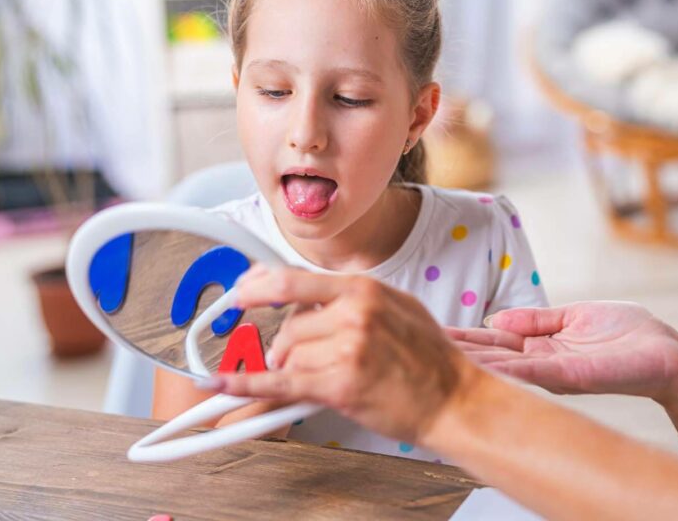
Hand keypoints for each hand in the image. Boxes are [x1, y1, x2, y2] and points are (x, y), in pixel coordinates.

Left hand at [208, 266, 481, 443]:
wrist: (455, 399)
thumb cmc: (431, 358)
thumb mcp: (397, 307)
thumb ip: (353, 297)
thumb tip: (310, 296)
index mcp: (365, 289)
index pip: (293, 279)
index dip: (258, 285)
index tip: (241, 291)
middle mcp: (354, 313)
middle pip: (288, 325)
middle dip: (285, 344)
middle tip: (292, 356)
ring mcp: (347, 348)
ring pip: (289, 355)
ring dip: (293, 369)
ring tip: (321, 377)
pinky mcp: (341, 384)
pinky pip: (281, 383)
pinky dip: (247, 385)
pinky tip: (222, 384)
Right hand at [447, 302, 677, 402]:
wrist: (665, 353)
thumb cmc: (626, 334)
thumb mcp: (572, 318)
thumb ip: (535, 319)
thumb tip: (494, 317)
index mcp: (540, 349)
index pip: (493, 342)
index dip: (463, 336)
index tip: (430, 329)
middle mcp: (541, 365)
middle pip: (491, 356)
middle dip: (457, 349)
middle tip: (418, 342)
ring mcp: (555, 373)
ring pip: (505, 368)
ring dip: (473, 361)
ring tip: (439, 352)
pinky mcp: (573, 375)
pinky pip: (534, 372)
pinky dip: (507, 368)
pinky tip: (482, 362)